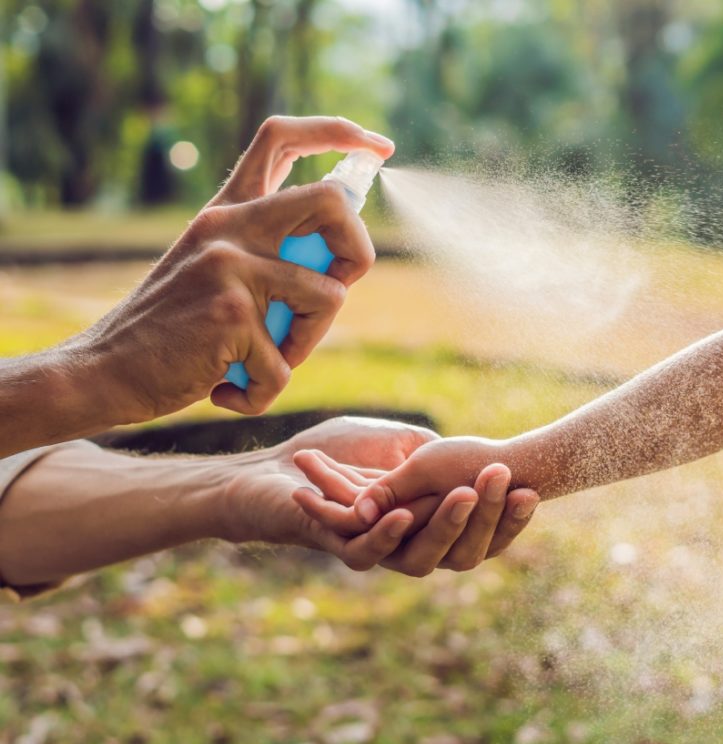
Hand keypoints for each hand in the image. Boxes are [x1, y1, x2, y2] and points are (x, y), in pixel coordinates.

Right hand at [77, 116, 394, 424]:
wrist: (106, 369)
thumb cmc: (173, 330)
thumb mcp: (213, 270)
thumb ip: (266, 252)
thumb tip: (343, 253)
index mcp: (226, 211)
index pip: (282, 138)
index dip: (338, 132)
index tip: (377, 146)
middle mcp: (228, 226)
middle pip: (331, 201)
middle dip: (358, 250)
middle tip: (337, 288)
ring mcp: (229, 267)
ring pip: (329, 297)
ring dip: (308, 344)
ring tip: (264, 360)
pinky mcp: (231, 315)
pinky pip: (286, 366)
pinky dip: (264, 392)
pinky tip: (228, 390)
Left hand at [219, 418, 537, 574]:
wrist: (277, 468)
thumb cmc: (339, 452)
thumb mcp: (403, 445)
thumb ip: (438, 457)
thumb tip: (488, 461)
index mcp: (431, 526)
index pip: (483, 533)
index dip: (508, 518)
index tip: (531, 490)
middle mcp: (410, 547)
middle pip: (461, 550)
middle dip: (485, 515)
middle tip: (502, 479)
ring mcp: (377, 552)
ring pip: (421, 556)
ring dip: (444, 524)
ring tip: (464, 494)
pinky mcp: (340, 549)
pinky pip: (369, 553)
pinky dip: (386, 534)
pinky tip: (401, 515)